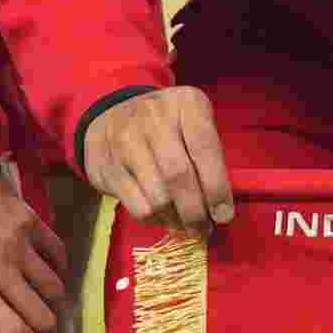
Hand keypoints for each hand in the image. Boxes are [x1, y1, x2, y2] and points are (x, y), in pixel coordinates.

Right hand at [77, 86, 232, 229]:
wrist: (112, 114)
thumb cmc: (167, 124)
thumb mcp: (193, 122)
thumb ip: (209, 154)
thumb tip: (220, 206)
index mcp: (185, 103)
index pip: (204, 147)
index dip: (217, 187)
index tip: (223, 214)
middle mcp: (154, 117)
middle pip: (179, 175)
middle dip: (195, 211)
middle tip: (204, 229)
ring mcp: (126, 141)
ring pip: (158, 196)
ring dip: (176, 220)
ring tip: (184, 224)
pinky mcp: (108, 167)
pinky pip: (138, 206)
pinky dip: (155, 220)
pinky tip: (162, 216)